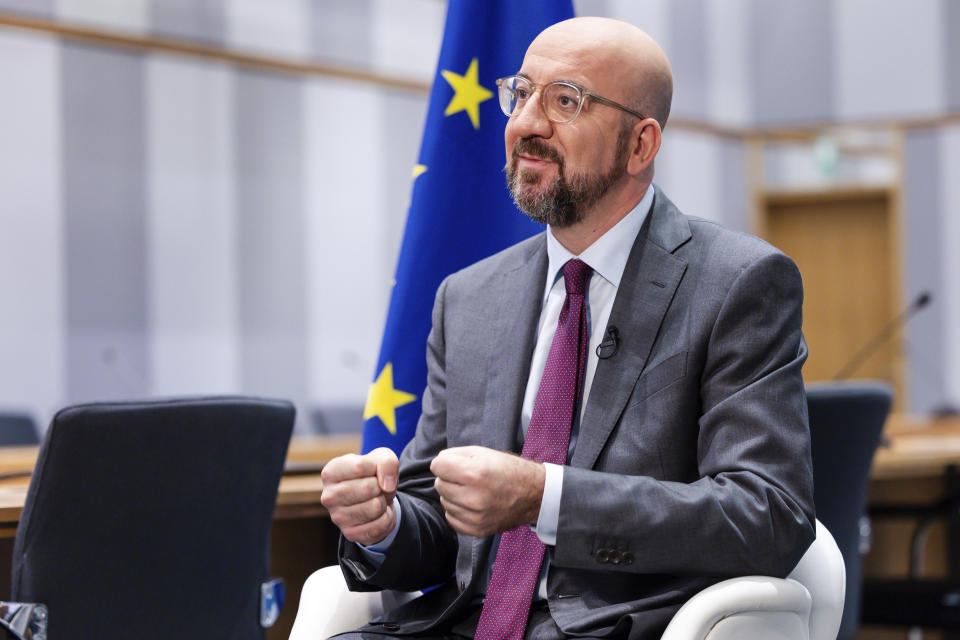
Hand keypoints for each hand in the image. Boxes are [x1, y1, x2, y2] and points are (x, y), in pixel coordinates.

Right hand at [320, 447, 398, 545]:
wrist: (373, 499)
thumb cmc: (372, 474)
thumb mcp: (381, 458)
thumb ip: (386, 462)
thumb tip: (386, 486)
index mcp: (330, 472)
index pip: (360, 466)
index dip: (375, 468)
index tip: (372, 471)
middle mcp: (328, 496)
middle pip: (368, 488)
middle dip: (380, 486)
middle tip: (375, 487)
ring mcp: (337, 517)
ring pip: (376, 506)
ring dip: (384, 501)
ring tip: (375, 499)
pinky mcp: (350, 534)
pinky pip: (381, 523)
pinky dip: (386, 516)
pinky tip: (376, 513)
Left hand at [430, 446, 544, 536]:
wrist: (534, 495)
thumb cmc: (509, 470)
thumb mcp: (484, 452)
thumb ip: (456, 455)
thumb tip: (437, 464)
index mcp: (474, 473)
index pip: (437, 466)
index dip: (445, 462)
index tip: (456, 464)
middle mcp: (473, 497)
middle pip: (439, 484)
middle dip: (450, 478)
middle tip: (468, 478)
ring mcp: (475, 517)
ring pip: (444, 501)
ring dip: (454, 495)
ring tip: (473, 491)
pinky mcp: (477, 530)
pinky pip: (451, 518)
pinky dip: (458, 510)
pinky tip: (472, 504)